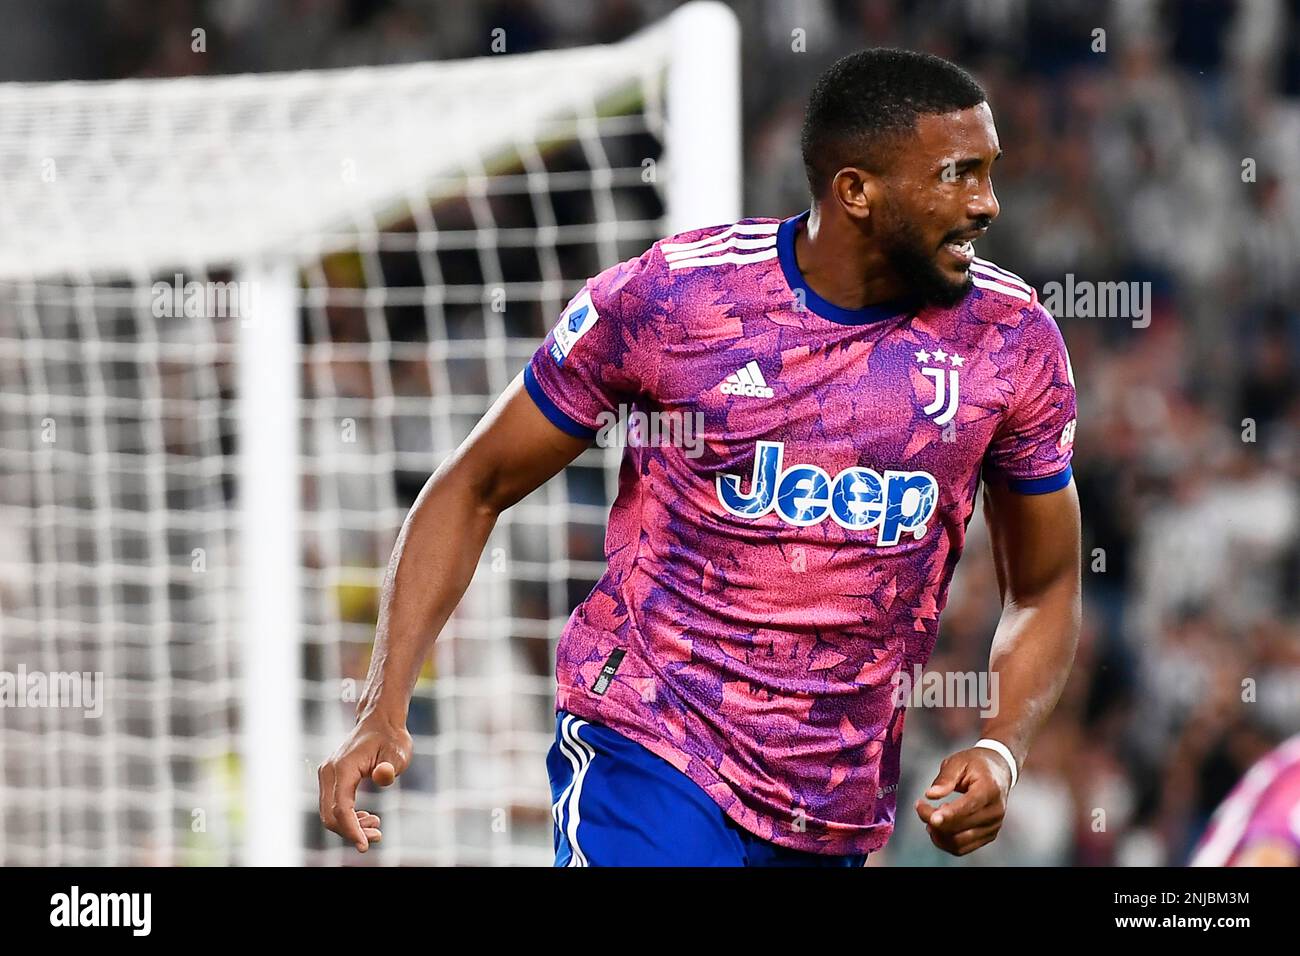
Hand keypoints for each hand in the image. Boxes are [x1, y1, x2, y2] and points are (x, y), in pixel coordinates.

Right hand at [318, 715, 411, 851]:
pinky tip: (366, 818)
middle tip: (378, 836)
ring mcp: (327, 774)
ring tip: (377, 827)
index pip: (341, 808)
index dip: (351, 830)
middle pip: (331, 815)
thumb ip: (390, 766)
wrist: (380, 722)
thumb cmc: (391, 738)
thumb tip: (383, 776)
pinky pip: (333, 805)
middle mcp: (329, 771)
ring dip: (350, 826)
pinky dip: (347, 817)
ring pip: (329, 812)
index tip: (365, 846)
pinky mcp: (331, 778)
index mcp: (343, 767)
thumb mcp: (398, 752)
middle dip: (351, 832)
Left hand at [914, 747, 1011, 855]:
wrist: (999, 771)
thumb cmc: (976, 765)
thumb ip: (945, 778)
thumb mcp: (958, 762)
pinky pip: (963, 847)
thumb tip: (931, 795)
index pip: (969, 806)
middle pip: (961, 826)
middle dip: (934, 821)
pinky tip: (938, 826)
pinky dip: (946, 841)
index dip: (949, 814)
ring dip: (938, 834)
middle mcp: (995, 810)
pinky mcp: (988, 835)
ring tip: (928, 816)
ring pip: (960, 842)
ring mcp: (993, 825)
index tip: (930, 817)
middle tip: (920, 807)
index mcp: (990, 789)